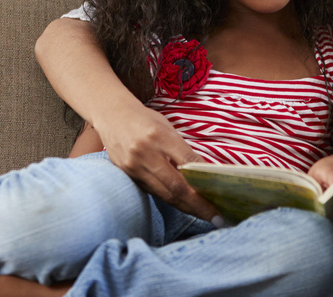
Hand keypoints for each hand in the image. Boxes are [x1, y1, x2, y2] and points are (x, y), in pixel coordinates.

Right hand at [93, 102, 222, 222]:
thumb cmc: (144, 119)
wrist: (111, 115)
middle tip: (217, 218)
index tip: (221, 192)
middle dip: (198, 205)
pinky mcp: (127, 175)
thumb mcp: (166, 127)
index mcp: (159, 136)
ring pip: (164, 194)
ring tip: (204, 215)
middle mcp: (145, 153)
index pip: (187, 161)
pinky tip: (183, 205)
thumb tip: (202, 173)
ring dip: (186, 207)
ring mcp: (134, 167)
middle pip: (176, 186)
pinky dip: (170, 199)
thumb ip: (181, 150)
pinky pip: (153, 192)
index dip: (205, 179)